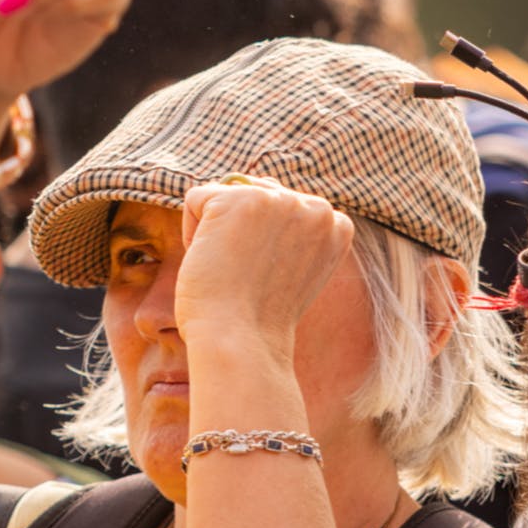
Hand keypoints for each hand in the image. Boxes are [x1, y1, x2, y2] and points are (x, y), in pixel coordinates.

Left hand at [174, 176, 354, 359]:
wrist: (240, 341)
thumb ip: (288, 229)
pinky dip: (191, 232)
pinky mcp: (239, 198)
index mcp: (336, 225)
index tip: (265, 277)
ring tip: (231, 269)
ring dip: (214, 233)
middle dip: (237, 233)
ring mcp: (280, 199)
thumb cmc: (256, 316)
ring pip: (223, 196)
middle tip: (246, 276)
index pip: (279, 205)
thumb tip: (258, 186)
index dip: (259, 242)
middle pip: (251, 194)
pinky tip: (212, 261)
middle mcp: (316, 206)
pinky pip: (195, 199)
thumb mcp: (291, 267)